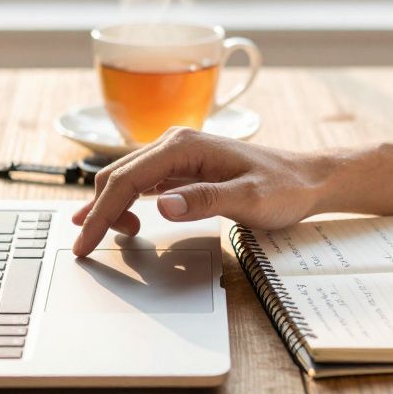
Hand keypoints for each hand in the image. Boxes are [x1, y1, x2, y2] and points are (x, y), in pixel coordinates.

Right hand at [71, 127, 330, 255]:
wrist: (307, 179)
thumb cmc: (283, 188)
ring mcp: (177, 156)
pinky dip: (125, 204)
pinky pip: (142, 184)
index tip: (84, 243)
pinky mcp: (182, 169)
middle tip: (85, 249)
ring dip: (110, 209)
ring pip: (125, 179)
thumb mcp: (248, 199)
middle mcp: (174, 144)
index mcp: (183, 146)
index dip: (100, 213)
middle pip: (117, 177)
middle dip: (97, 213)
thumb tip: (161, 204)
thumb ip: (204, 200)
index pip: (126, 180)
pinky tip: (123, 224)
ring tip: (106, 240)